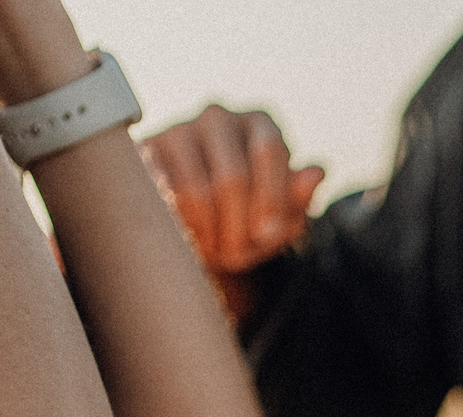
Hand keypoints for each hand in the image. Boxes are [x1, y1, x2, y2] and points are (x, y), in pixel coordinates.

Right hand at [140, 106, 325, 279]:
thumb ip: (299, 198)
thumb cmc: (246, 220)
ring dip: (209, 234)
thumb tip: (317, 171)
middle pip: (232, 177)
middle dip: (238, 226)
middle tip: (238, 254)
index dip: (270, 199)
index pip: (268, 149)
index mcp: (260, 123)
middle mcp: (218, 117)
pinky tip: (188, 240)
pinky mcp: (144, 155)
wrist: (193, 229)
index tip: (266, 234)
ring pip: (195, 192)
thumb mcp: (280, 219)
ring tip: (214, 250)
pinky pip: (163, 199)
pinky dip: (179, 228)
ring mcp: (178, 130)